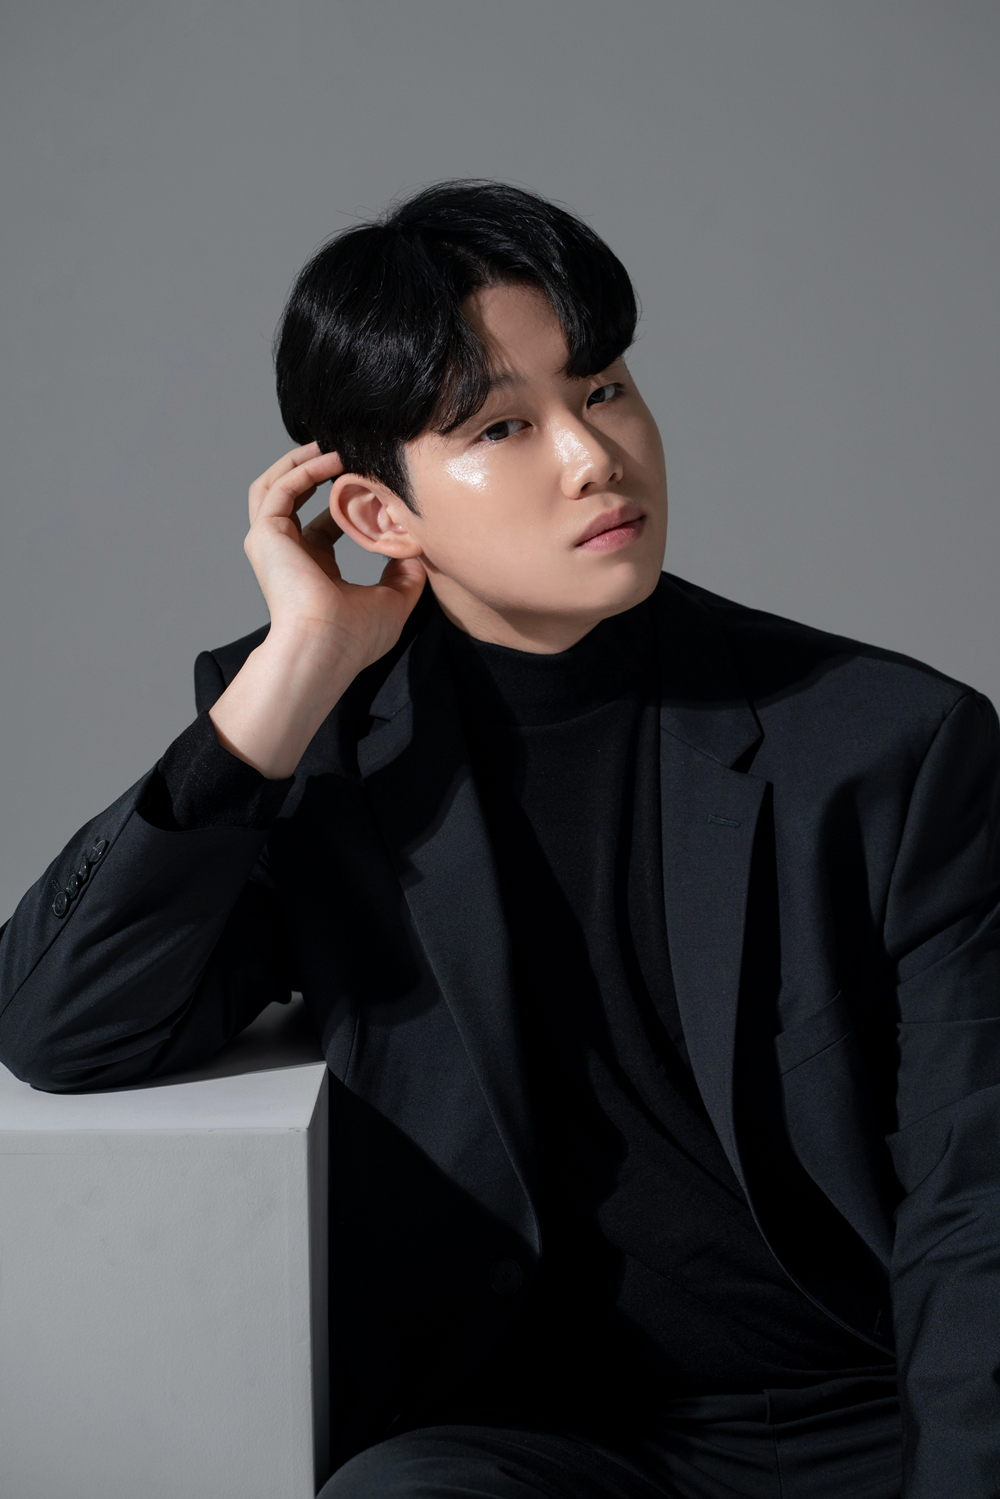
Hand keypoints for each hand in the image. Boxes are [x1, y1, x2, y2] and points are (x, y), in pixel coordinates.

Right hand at [245, 441, 425, 671]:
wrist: (326, 648)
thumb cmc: (354, 637)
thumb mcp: (393, 601)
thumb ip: (405, 574)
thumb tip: (418, 550)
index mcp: (312, 569)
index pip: (321, 525)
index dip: (344, 501)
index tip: (370, 483)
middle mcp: (287, 553)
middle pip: (291, 497)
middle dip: (313, 469)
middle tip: (344, 449)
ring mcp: (271, 543)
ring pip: (275, 485)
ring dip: (302, 461)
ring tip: (333, 443)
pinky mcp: (265, 534)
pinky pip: (280, 488)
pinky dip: (304, 469)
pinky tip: (332, 458)